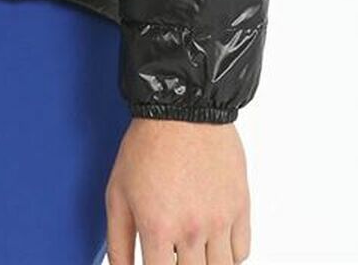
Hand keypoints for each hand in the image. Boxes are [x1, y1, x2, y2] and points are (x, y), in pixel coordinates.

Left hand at [105, 117, 250, 264]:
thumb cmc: (147, 145)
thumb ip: (118, 241)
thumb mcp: (117, 193)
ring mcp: (219, 220)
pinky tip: (211, 242)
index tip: (155, 262)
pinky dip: (227, 255)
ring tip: (191, 251)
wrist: (182, 108)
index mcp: (157, 227)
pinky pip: (241, 252)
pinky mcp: (240, 207)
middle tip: (172, 252)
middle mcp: (191, 229)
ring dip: (204, 264)